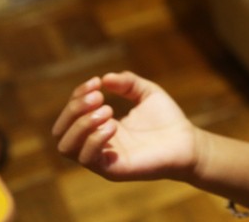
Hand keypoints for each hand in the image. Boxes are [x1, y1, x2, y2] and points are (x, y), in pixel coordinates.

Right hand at [51, 71, 197, 181]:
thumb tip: (105, 78)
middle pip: (60, 131)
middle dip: (74, 109)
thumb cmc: (167, 119)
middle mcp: (95, 143)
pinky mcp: (112, 170)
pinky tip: (114, 125)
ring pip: (66, 147)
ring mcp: (102, 158)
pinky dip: (94, 139)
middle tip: (99, 97)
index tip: (97, 82)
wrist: (188, 142)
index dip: (78, 94)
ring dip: (81, 124)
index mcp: (99, 126)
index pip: (71, 113)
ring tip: (107, 110)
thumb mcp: (147, 93)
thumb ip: (128, 83)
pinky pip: (87, 159)